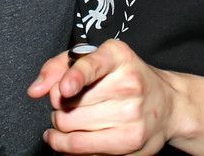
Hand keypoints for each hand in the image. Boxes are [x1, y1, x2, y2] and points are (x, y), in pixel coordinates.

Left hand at [28, 40, 174, 154]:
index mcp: (119, 57)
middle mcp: (129, 86)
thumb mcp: (96, 58)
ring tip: (65, 122)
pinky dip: (68, 148)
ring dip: (60, 130)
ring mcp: (133, 119)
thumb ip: (59, 66)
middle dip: (58, 107)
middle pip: (70, 106)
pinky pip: (84, 154)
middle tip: (66, 103)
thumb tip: (35, 90)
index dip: (76, 77)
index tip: (65, 89)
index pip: (92, 65)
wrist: (168, 105)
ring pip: (72, 134)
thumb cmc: (124, 77)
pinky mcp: (131, 146)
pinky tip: (70, 139)